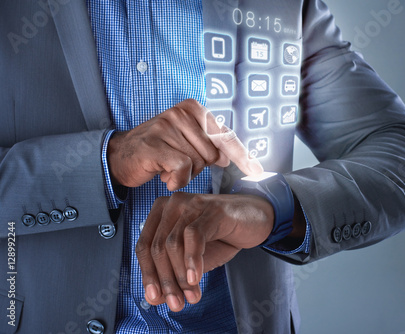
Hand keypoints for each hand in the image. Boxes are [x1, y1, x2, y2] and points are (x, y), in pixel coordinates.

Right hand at [107, 99, 262, 189]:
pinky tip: (165, 177)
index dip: (243, 156)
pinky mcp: (155, 144)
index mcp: (194, 109)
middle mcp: (182, 112)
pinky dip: (177, 179)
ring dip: (185, 174)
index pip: (226, 135)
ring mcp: (167, 126)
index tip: (257, 171)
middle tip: (178, 163)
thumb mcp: (186, 143)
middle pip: (212, 154)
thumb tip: (227, 158)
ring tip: (168, 167)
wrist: (121, 155)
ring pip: (198, 163)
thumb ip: (208, 146)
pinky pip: (182, 169)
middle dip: (199, 167)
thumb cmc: (158, 149)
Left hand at [135, 192, 273, 310]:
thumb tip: (155, 299)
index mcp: (161, 212)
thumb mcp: (193, 259)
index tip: (155, 298)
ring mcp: (192, 204)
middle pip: (157, 247)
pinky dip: (192, 260)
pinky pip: (194, 236)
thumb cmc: (222, 235)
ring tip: (191, 295)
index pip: (144, 246)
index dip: (148, 274)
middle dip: (165, 280)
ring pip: (173, 244)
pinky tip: (196, 278)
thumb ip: (174, 274)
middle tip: (176, 303)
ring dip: (180, 276)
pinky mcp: (212, 209)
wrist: (255, 220)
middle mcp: (172, 204)